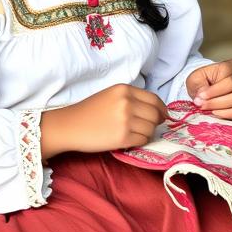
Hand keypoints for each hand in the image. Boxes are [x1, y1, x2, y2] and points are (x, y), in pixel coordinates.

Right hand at [40, 84, 166, 158]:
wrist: (69, 126)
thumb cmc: (89, 111)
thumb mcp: (111, 95)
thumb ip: (133, 99)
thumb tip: (158, 111)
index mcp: (125, 89)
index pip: (154, 100)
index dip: (161, 109)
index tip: (162, 116)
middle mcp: (127, 103)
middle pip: (155, 115)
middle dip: (155, 123)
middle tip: (147, 127)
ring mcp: (125, 120)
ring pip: (151, 129)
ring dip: (146, 133)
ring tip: (134, 133)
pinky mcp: (122, 137)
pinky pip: (143, 140)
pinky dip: (140, 141)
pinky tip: (129, 139)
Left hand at [185, 60, 231, 119]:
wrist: (208, 84)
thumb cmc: (203, 79)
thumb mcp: (196, 78)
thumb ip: (199, 86)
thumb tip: (202, 99)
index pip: (229, 81)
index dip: (214, 92)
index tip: (200, 97)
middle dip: (216, 103)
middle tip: (202, 105)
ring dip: (221, 109)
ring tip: (207, 109)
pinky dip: (228, 115)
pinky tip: (216, 113)